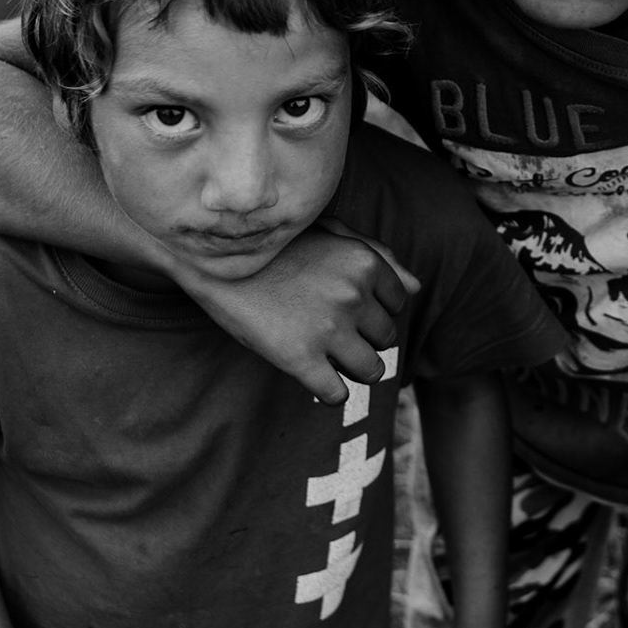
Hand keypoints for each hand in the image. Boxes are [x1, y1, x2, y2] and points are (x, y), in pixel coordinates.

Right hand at [179, 216, 421, 404]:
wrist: (212, 261)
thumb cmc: (273, 246)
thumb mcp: (329, 233)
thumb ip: (377, 255)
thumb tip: (415, 288)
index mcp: (364, 263)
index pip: (397, 303)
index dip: (372, 309)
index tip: (346, 308)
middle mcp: (353, 295)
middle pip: (386, 338)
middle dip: (363, 338)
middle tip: (330, 331)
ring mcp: (328, 329)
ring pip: (372, 371)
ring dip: (353, 369)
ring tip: (329, 359)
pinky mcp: (299, 358)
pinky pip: (337, 393)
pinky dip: (329, 393)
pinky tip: (313, 377)